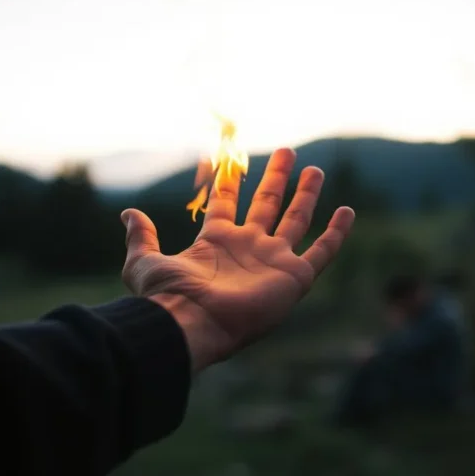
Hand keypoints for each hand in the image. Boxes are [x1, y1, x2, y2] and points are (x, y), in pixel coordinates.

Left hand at [121, 148, 354, 372]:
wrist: (192, 324)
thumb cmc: (167, 297)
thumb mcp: (144, 262)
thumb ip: (141, 237)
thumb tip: (128, 214)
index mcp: (217, 242)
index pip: (227, 203)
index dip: (230, 181)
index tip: (233, 157)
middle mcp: (248, 248)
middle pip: (267, 205)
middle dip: (277, 178)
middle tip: (287, 152)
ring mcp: (273, 261)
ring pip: (296, 221)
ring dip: (305, 195)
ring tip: (314, 169)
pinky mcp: (294, 277)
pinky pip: (322, 252)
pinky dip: (336, 233)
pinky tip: (346, 211)